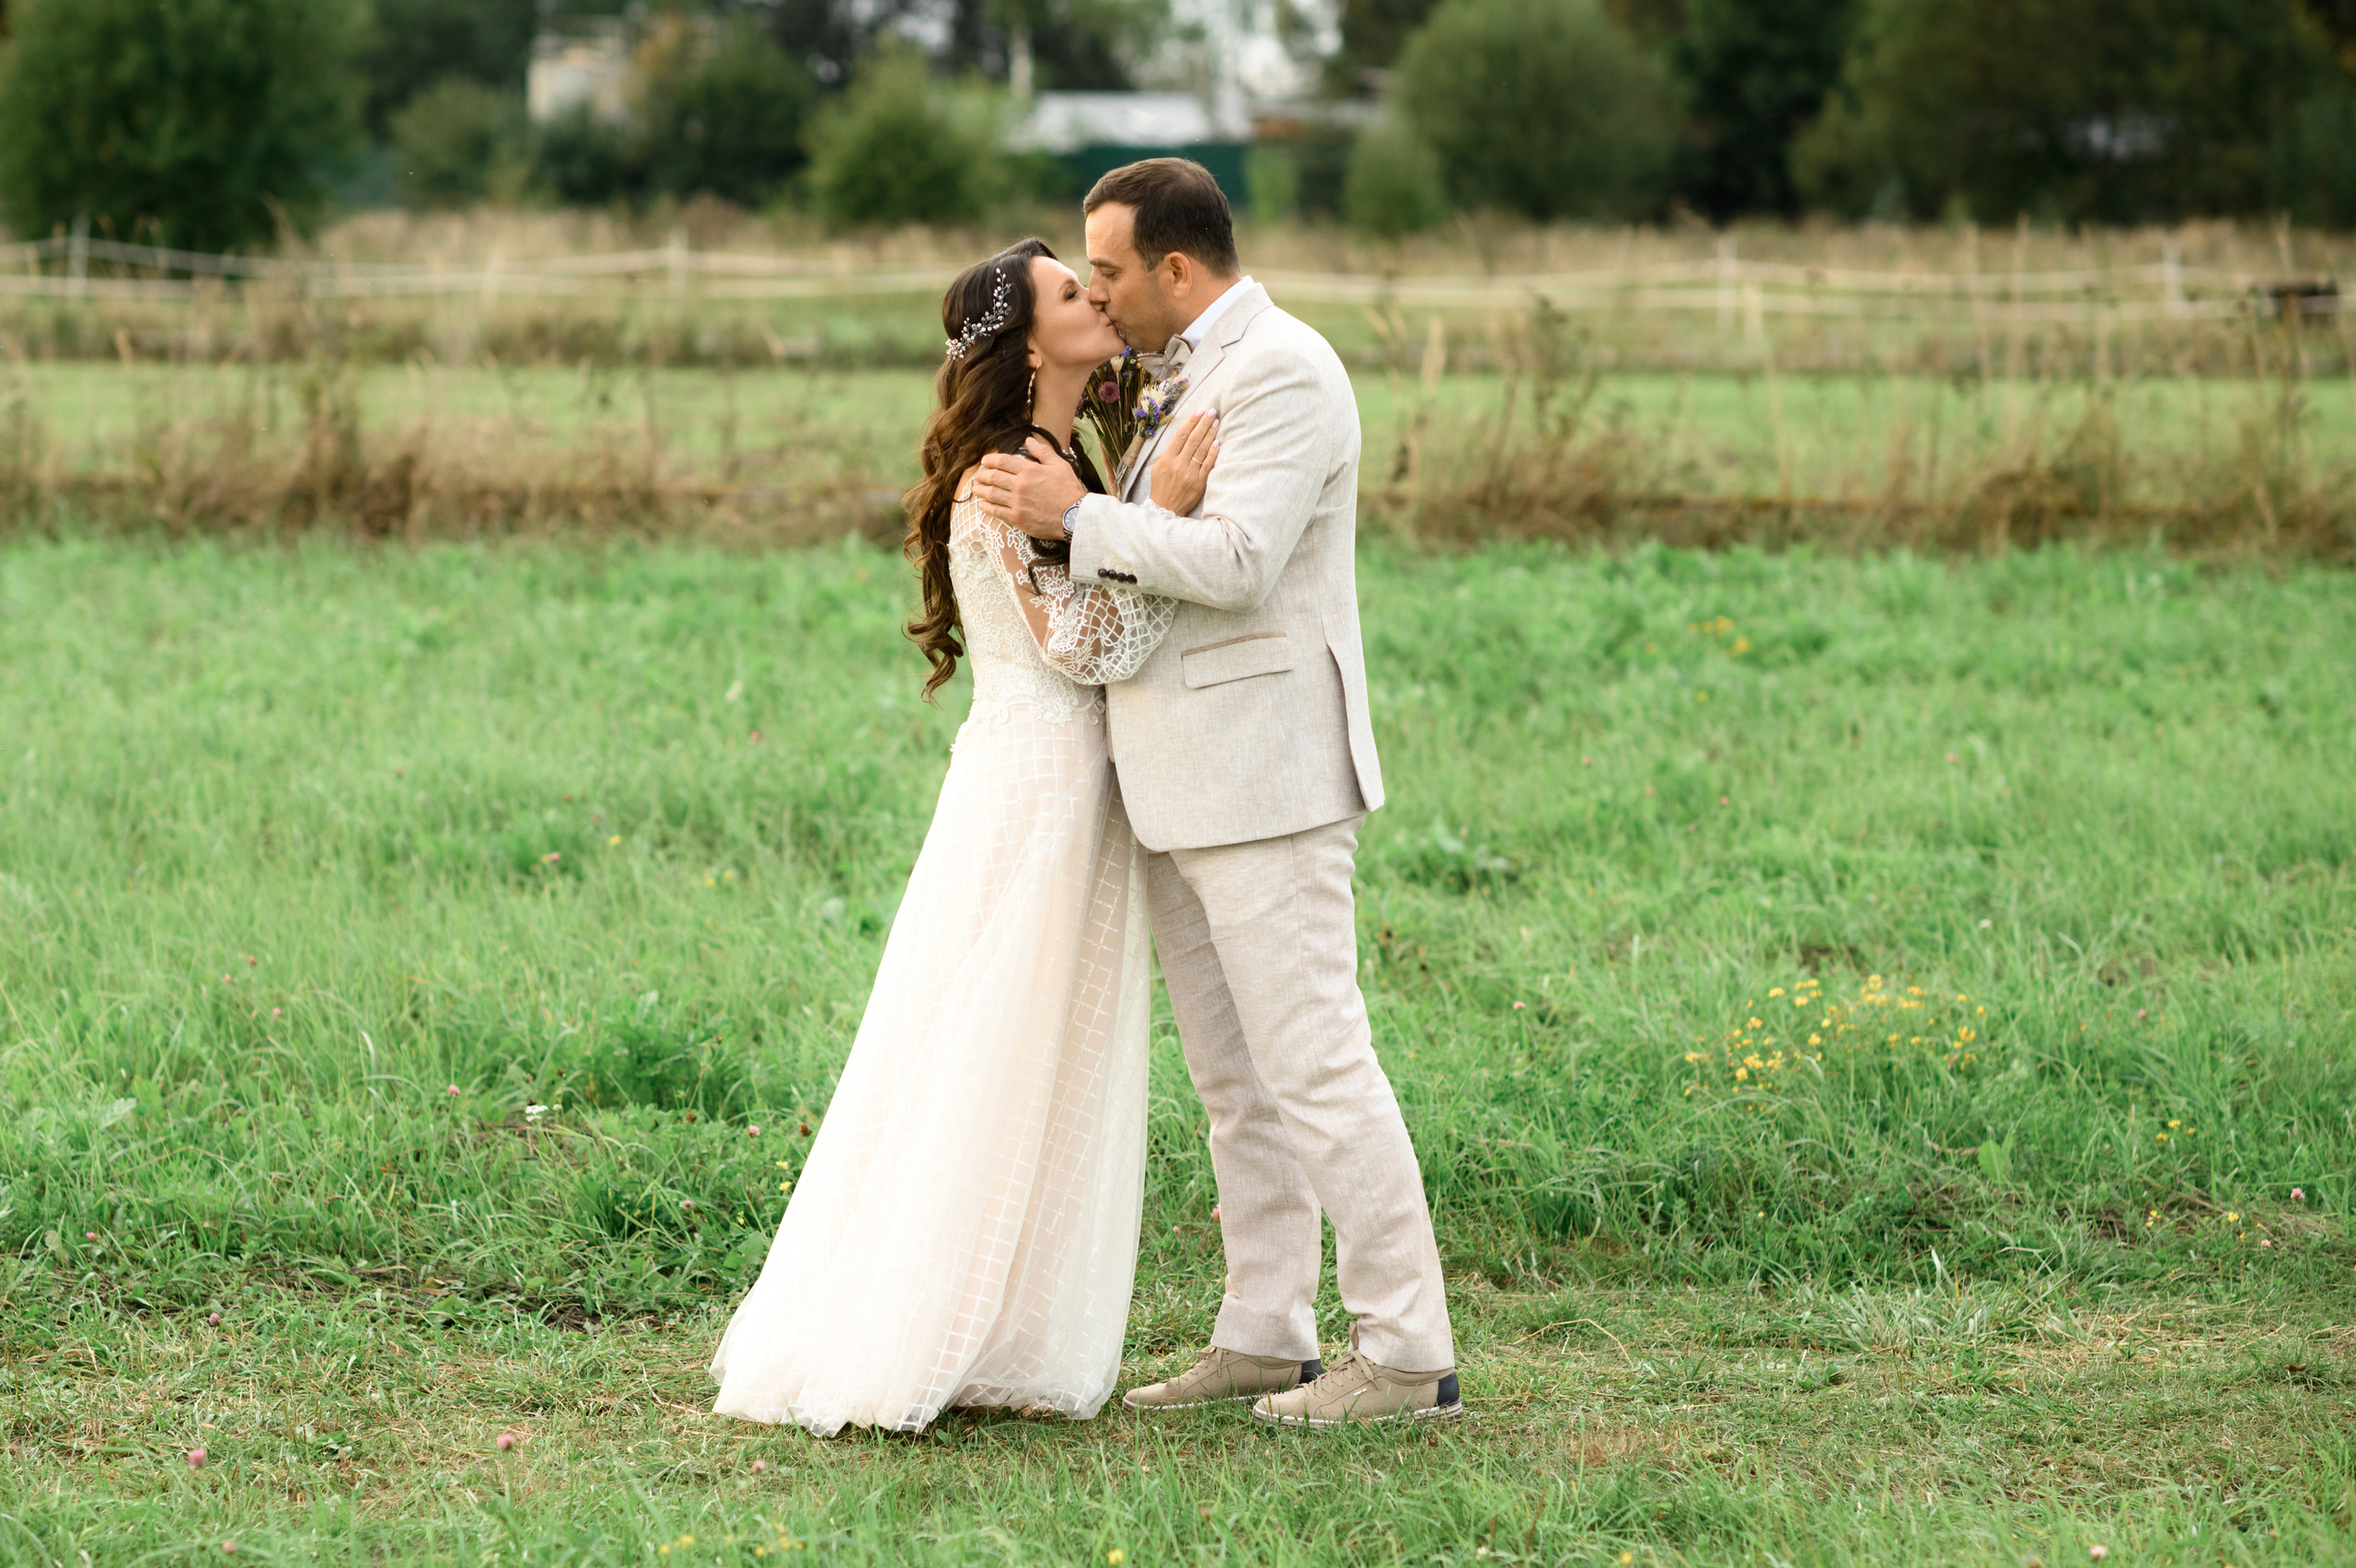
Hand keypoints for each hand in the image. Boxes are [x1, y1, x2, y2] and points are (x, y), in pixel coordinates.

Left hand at [973, 437, 1087, 540]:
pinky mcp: (1017, 518)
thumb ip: (1042, 452)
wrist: (1075, 516)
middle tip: (978, 475)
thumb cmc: (1069, 490)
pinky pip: (996, 512)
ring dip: (980, 490)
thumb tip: (1028, 440)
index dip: (990, 460)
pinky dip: (986, 507)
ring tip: (976, 488)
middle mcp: (1019, 485)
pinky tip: (982, 505)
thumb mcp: (1059, 465)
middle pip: (993, 477)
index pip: (1003, 461)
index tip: (985, 461)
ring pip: (991, 494)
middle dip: (982, 475)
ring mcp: (1017, 503)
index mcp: (1029, 470)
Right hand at [1149, 411, 1219, 514]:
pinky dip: (1213, 453)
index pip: (1181, 435)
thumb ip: (1170, 452)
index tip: (1200, 411)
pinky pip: (1208, 465)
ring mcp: (1190, 475)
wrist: (1165, 509)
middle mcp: (1179, 465)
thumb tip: (1184, 435)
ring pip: (1202, 450)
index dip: (1192, 422)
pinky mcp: (1199, 484)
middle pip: (1194, 440)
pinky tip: (1217, 442)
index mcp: (1167, 459)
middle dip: (1204, 423)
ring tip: (1217, 422)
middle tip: (1212, 411)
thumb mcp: (1158, 467)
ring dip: (1210, 434)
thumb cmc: (1161, 486)